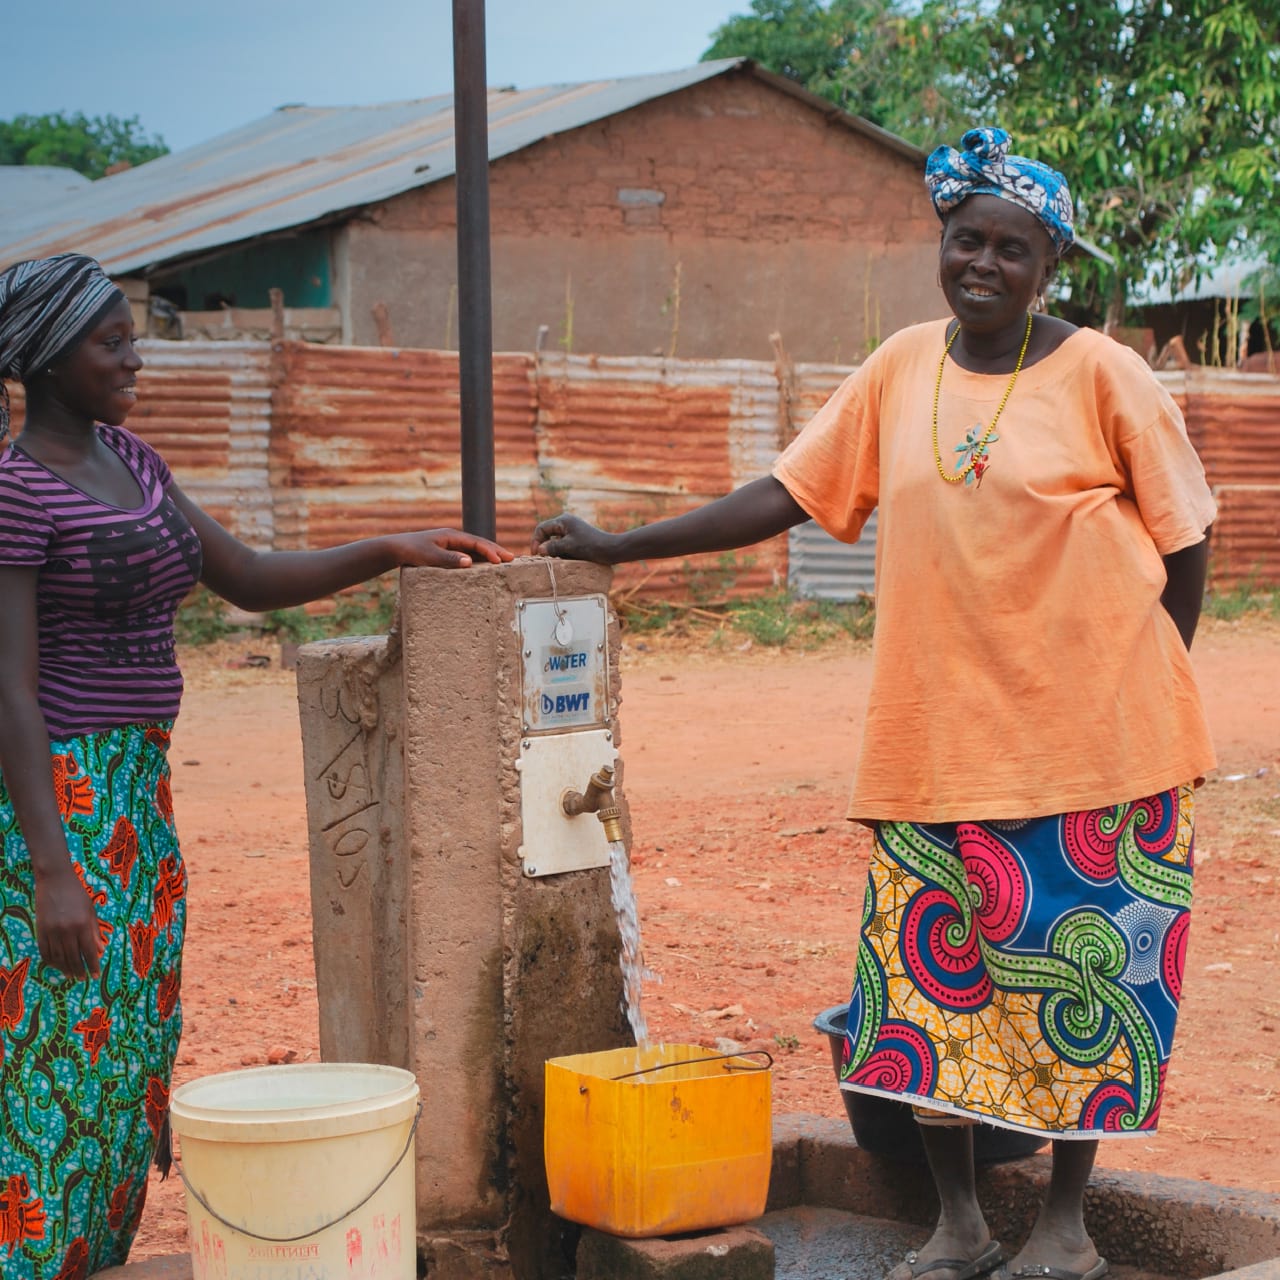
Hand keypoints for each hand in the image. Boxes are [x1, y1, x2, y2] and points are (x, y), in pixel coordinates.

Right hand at [34, 868, 103, 979]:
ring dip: (65, 968)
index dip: (93, 965)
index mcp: (83, 925)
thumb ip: (94, 932)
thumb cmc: (77, 894)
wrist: (55, 881)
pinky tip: (56, 965)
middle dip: (79, 970)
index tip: (95, 975)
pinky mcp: (40, 930)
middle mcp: (67, 930)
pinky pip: (45, 951)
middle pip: (73, 958)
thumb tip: (100, 950)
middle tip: (83, 979)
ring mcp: (52, 931)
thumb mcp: (91, 911)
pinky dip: (51, 961)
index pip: (88, 951)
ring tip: (71, 975)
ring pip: (58, 957)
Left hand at [393, 529, 513, 568]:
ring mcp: (452, 544)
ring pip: (475, 548)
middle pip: (479, 543)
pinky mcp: (448, 551)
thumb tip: (470, 561)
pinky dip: (480, 558)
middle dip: (496, 550)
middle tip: (512, 558)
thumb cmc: (411, 551)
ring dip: (490, 554)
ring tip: (504, 561)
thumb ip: (449, 559)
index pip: (476, 542)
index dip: (490, 550)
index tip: (500, 560)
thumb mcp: (429, 556)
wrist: (396, 549)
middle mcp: (454, 538)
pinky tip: (486, 564)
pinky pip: (468, 553)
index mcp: (451, 536)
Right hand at [530, 514, 618, 563]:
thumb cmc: (591, 546)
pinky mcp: (577, 538)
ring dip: (553, 551)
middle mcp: (566, 522)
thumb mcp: (569, 547)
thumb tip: (539, 549)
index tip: (536, 554)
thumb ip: (553, 547)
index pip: (542, 528)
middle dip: (544, 546)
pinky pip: (563, 544)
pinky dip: (561, 552)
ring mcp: (572, 530)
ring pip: (555, 540)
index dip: (536, 540)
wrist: (611, 549)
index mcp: (563, 520)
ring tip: (555, 560)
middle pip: (547, 533)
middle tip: (543, 559)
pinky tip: (565, 560)